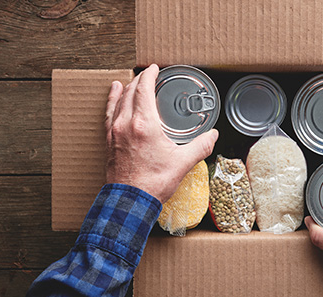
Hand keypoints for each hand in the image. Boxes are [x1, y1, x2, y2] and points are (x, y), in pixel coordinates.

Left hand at [105, 64, 218, 203]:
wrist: (130, 201)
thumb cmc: (153, 183)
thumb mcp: (183, 163)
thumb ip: (200, 146)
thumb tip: (213, 136)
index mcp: (144, 124)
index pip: (143, 89)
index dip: (149, 75)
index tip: (154, 69)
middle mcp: (126, 124)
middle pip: (130, 92)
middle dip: (139, 80)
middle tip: (148, 76)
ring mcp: (115, 132)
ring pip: (118, 101)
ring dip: (125, 89)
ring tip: (129, 81)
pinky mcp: (109, 141)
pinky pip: (109, 114)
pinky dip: (112, 102)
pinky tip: (113, 99)